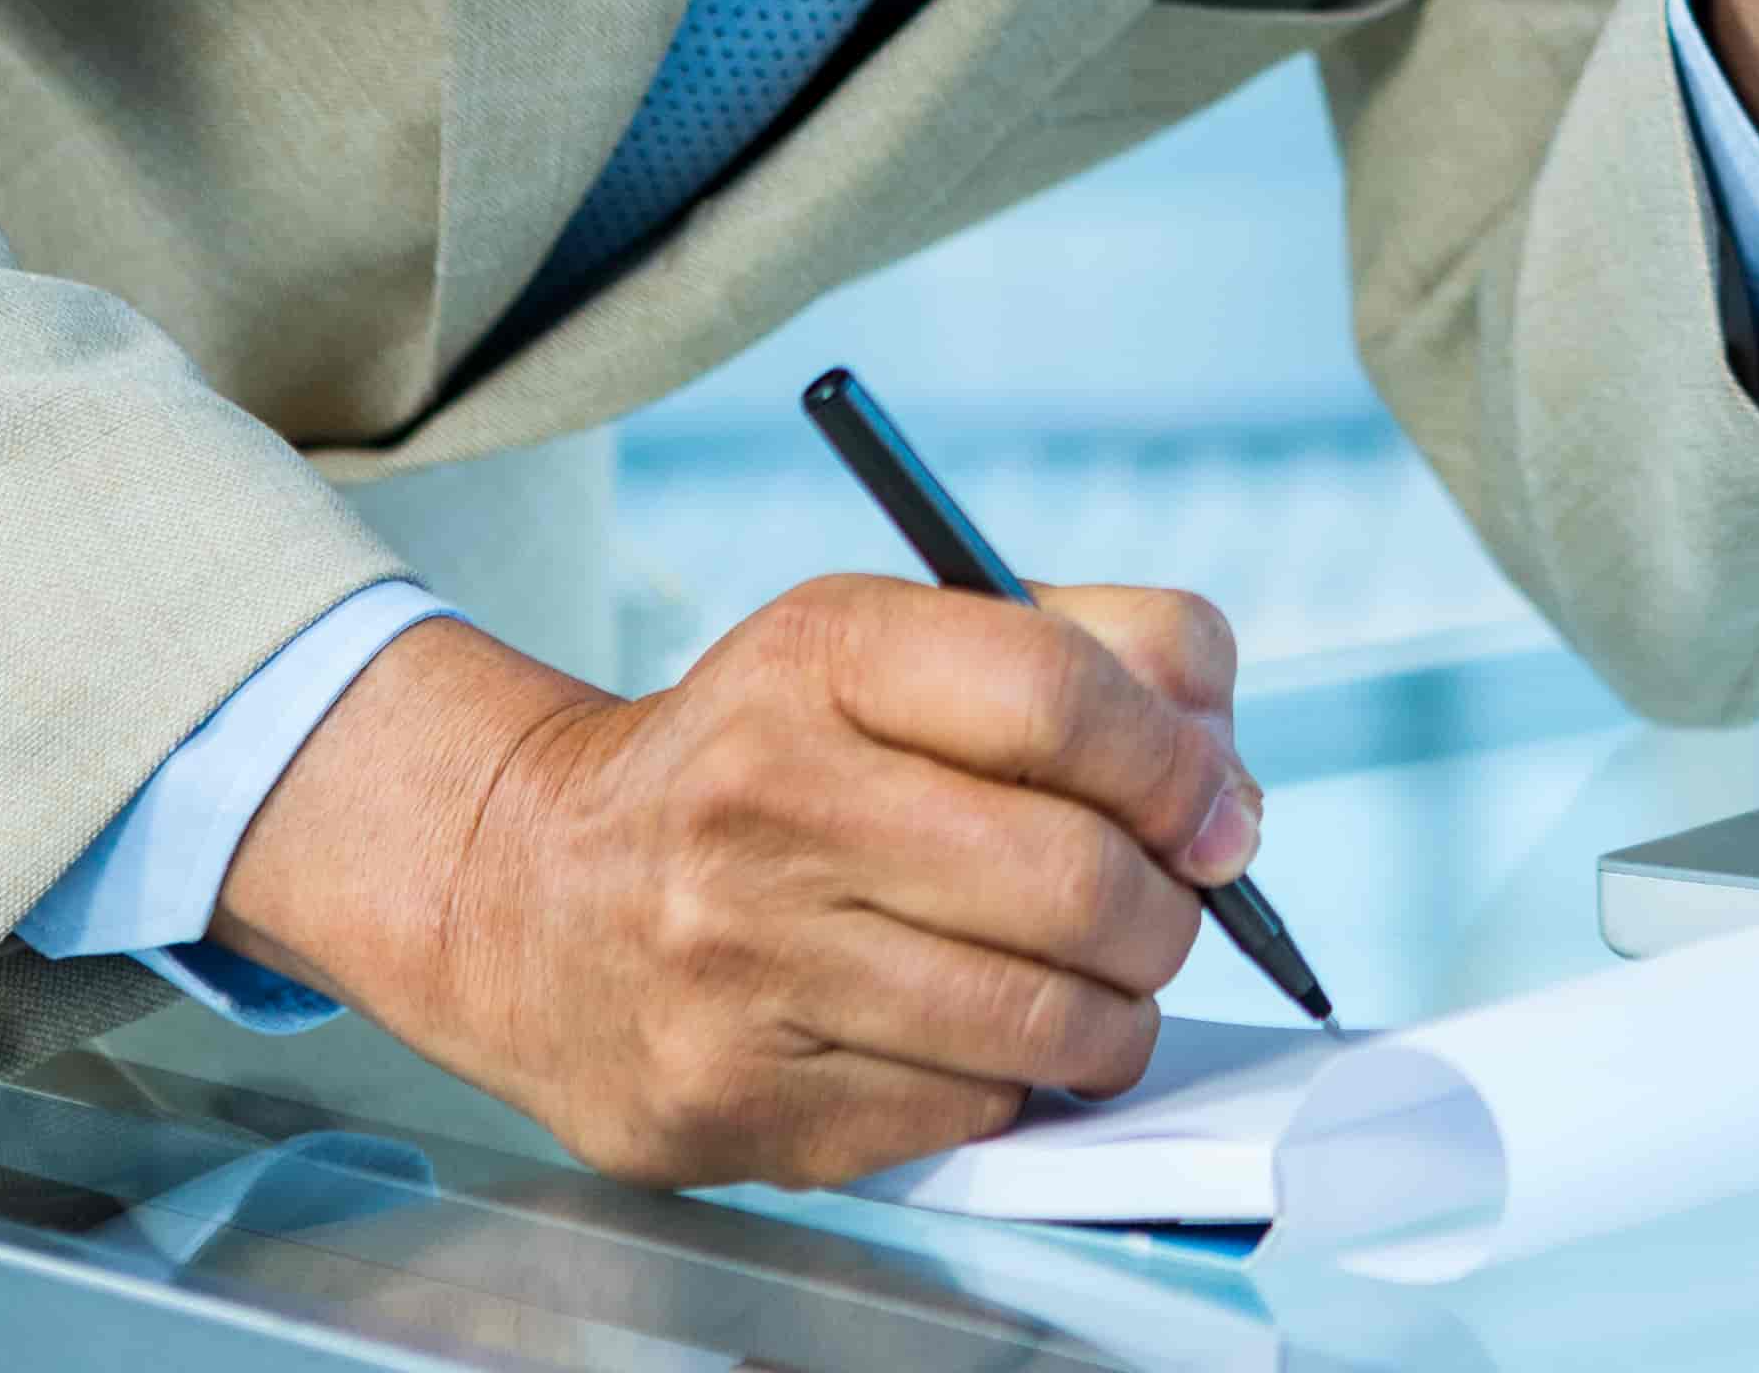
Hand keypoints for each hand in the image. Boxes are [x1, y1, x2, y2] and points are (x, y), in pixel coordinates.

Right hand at [209, 575, 1258, 1187]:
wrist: (531, 892)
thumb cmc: (768, 756)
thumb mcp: (898, 643)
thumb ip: (1097, 656)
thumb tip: (1227, 789)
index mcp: (821, 656)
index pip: (1059, 696)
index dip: (1178, 762)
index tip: (1215, 809)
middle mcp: (767, 804)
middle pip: (1076, 880)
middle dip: (1168, 914)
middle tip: (1163, 913)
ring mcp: (743, 965)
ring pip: (1042, 1023)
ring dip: (1114, 1018)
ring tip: (1090, 984)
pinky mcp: (740, 1100)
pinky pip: (966, 1114)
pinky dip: (1007, 1086)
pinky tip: (966, 1035)